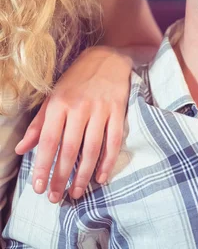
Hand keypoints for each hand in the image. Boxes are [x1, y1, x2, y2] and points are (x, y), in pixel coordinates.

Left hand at [15, 45, 131, 201]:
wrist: (108, 57)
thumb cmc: (76, 78)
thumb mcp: (53, 96)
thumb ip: (38, 124)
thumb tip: (21, 149)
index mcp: (59, 103)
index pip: (49, 140)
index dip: (43, 166)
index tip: (38, 188)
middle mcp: (79, 107)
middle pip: (69, 149)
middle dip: (61, 177)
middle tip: (55, 197)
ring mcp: (101, 109)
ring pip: (92, 148)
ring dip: (83, 174)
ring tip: (75, 192)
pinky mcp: (118, 110)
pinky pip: (113, 140)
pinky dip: (108, 161)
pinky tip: (101, 177)